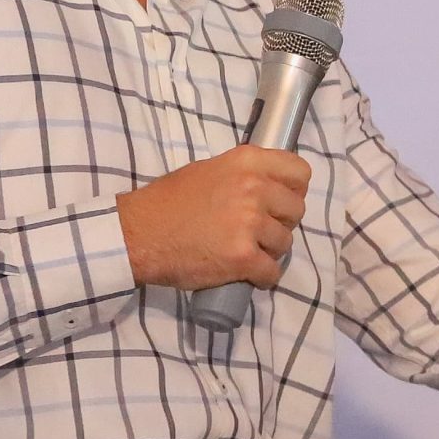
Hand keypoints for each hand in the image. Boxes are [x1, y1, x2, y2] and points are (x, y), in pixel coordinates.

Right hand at [116, 147, 310, 290]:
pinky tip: (246, 274)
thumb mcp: (209, 171)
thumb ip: (243, 175)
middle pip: (296, 210)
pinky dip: (262, 277)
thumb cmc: (168, 202)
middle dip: (281, 223)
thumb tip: (272, 188)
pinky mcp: (243, 256)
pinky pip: (272, 271)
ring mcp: (250, 223)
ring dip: (269, 251)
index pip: (300, 173)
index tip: (279, 202)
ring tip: (245, 251)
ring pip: (285, 242)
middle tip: (257, 231)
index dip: (293, 190)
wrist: (138, 234)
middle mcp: (254, 188)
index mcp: (247, 162)